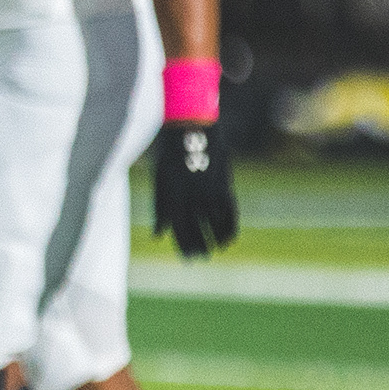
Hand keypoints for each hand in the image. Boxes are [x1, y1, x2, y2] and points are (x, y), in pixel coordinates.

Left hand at [153, 121, 237, 257]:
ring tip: (217, 249)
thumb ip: (160, 210)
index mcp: (171, 199)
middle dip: (201, 247)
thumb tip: (158, 235)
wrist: (191, 130)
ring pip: (214, 225)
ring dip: (217, 240)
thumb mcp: (160, 182)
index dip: (185, 247)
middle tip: (204, 257)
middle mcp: (190, 200)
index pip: (179, 232)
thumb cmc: (171, 156)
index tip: (190, 259)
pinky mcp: (223, 186)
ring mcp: (208, 194)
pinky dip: (230, 228)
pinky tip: (229, 238)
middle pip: (197, 231)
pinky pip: (229, 214)